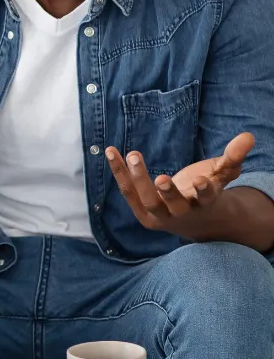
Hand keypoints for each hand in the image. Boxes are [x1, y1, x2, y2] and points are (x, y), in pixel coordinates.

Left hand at [106, 132, 253, 240]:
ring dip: (138, 179)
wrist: (193, 222)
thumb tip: (247, 136)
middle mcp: (181, 213)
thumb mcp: (221, 174)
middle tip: (161, 177)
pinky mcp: (142, 213)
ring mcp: (160, 215)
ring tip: (134, 155)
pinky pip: (128, 191)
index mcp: (204, 203)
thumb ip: (233, 157)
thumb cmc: (206, 192)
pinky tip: (110, 152)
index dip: (203, 190)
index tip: (200, 180)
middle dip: (167, 191)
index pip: (206, 198)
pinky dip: (119, 172)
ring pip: (147, 200)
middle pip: (172, 205)